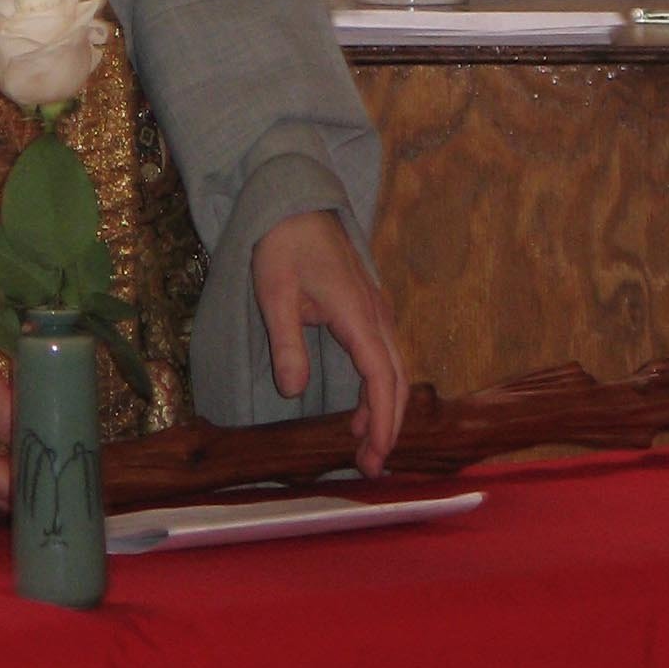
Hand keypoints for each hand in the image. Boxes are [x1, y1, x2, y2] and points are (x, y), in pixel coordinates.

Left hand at [252, 210, 407, 476]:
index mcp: (357, 312)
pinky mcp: (366, 308)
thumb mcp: (274, 291)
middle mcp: (375, 313)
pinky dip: (378, 389)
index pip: (380, 375)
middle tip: (371, 466)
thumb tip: (295, 390)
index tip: (375, 452)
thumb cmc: (283, 243)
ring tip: (365, 448)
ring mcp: (375, 309)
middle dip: (388, 424)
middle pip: (395, 377)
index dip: (380, 418)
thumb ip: (286, 341)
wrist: (294, 201)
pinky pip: (382, 356)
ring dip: (384, 409)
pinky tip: (358, 411)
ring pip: (392, 368)